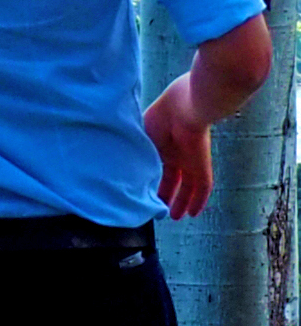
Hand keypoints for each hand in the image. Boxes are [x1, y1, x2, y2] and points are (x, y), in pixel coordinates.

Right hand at [144, 75, 212, 219]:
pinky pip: (202, 188)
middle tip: (160, 210)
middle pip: (173, 180)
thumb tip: (123, 171)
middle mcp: (177, 155)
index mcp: (162, 145)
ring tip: (176, 217)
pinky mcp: (202, 167)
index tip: (144, 193)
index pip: (158, 168)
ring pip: (188, 187)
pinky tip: (193, 213)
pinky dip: (198, 201)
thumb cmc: (160, 117)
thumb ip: (138, 155)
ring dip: (183, 202)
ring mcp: (190, 162)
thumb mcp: (143, 139)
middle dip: (167, 195)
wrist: (184, 108)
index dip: (152, 180)